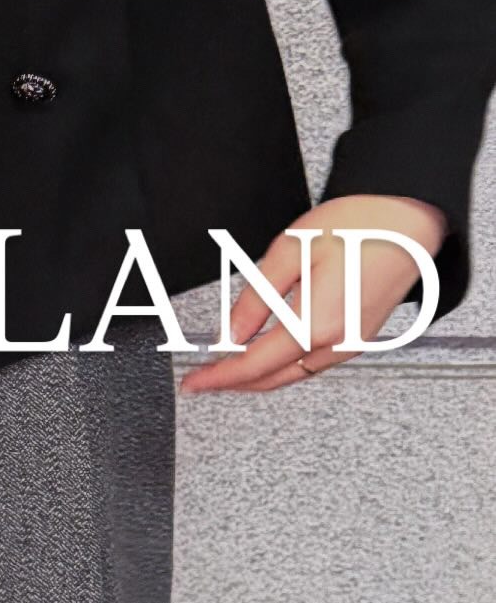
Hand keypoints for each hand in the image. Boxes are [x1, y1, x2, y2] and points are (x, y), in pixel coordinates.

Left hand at [179, 195, 447, 396]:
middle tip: (204, 380)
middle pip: (273, 378)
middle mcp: (337, 342)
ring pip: (294, 375)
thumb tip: (229, 334)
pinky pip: (313, 363)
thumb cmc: (360, 225)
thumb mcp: (289, 253)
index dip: (218, 377)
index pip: (253, 365)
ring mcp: (353, 343)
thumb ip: (254, 300)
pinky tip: (269, 357)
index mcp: (315, 323)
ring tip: (229, 370)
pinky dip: (284, 366)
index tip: (194, 382)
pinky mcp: (361, 336)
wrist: (408, 219)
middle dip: (234, 384)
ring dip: (259, 377)